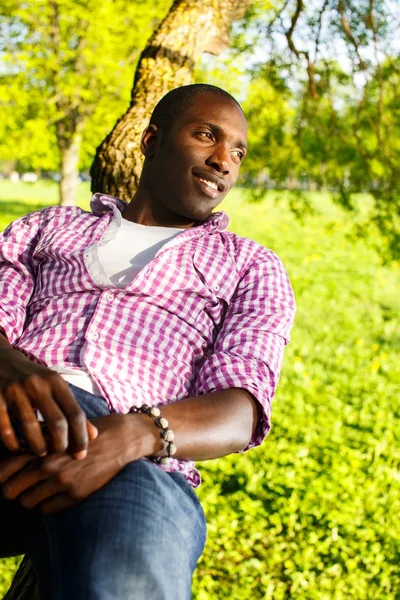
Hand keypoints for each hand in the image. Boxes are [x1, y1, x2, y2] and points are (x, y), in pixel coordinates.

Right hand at [0, 347, 97, 458]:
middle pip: (56, 422)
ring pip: (31, 427)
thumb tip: (94, 435)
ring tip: (41, 453)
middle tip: (59, 455)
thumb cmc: (35, 379)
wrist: (2, 360)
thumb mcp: (55, 387)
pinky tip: (18, 448)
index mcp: (55, 381)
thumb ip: (73, 410)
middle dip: (60, 445)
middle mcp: (37, 384)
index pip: (75, 413)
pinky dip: (13, 444)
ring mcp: (15, 390)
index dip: (81, 437)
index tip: (81, 455)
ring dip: (38, 446)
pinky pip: (6, 429)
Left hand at [0, 413, 160, 513]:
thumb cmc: (88, 431)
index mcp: (41, 447)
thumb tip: (12, 453)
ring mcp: (62, 481)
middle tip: (20, 487)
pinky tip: (52, 495)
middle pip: (10, 491)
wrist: (119, 439)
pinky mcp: (75, 494)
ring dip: (28, 499)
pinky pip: (46, 510)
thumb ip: (36, 440)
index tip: (6, 477)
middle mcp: (48, 465)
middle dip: (12, 490)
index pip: (4, 470)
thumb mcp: (60, 429)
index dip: (1, 477)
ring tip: (37, 491)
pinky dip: (45, 505)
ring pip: (27, 503)